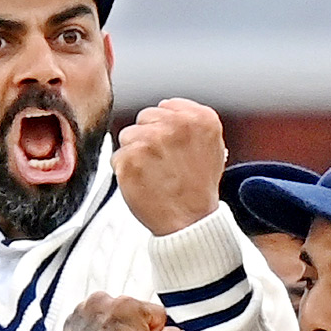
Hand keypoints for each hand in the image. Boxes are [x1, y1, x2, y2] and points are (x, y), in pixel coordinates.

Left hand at [114, 98, 225, 235]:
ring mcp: (151, 140)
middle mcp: (176, 124)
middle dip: (148, 139)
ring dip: (134, 154)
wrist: (190, 223)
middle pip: (144, 118)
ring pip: (127, 135)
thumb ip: (191, 123)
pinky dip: (125, 172)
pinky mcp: (130, 158)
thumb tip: (165, 110)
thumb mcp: (213, 148)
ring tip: (153, 174)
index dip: (165, 129)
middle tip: (162, 164)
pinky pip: (117, 157)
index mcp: (200, 118)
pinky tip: (143, 183)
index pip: (165, 107)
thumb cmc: (199, 190)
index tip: (171, 147)